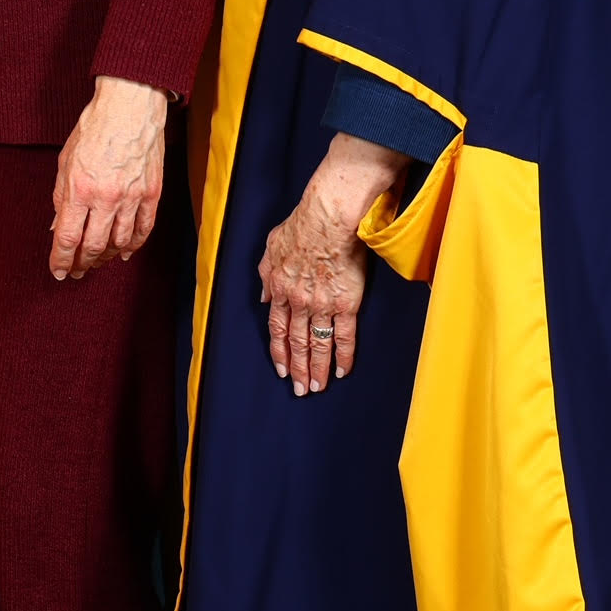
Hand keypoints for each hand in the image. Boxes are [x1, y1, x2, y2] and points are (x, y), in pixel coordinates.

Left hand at [48, 76, 168, 278]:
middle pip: (93, 246)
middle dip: (82, 264)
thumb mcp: (65, 162)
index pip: (67, 237)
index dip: (61, 259)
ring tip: (97, 263)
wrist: (129, 108)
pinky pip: (144, 229)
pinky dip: (133, 245)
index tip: (58, 271)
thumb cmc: (93, 130)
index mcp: (79, 188)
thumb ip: (60, 197)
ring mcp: (132, 197)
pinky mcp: (152, 194)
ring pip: (119, 242)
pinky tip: (124, 252)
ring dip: (106, 258)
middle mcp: (106, 197)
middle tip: (77, 271)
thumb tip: (57, 226)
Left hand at [258, 132, 409, 394]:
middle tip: (299, 391)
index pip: (276, 328)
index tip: (280, 370)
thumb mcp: (270, 248)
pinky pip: (345, 337)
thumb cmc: (299, 227)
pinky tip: (342, 372)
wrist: (326, 219)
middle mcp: (298, 302)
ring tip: (316, 389)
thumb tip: (263, 298)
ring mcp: (321, 306)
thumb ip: (265, 275)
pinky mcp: (346, 305)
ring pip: (317, 345)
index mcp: (279, 288)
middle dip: (296, 369)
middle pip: (296, 343)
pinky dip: (344, 357)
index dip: (278, 352)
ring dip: (316, 370)